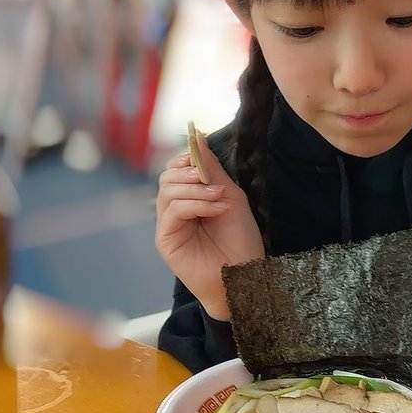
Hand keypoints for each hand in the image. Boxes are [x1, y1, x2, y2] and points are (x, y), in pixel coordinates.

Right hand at [155, 133, 264, 319]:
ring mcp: (169, 226)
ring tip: (220, 198)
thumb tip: (197, 136)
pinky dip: (195, 204)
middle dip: (189, 172)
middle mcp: (175, 211)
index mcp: (190, 199)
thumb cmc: (240, 241)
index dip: (185, 157)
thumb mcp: (230, 195)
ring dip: (196, 189)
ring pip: (167, 191)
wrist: (245, 276)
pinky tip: (215, 209)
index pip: (175, 169)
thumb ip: (211, 168)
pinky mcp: (166, 240)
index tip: (200, 154)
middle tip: (212, 180)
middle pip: (166, 177)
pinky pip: (172, 210)